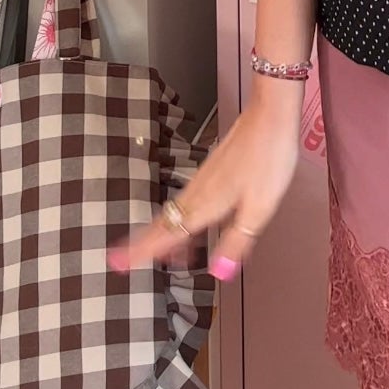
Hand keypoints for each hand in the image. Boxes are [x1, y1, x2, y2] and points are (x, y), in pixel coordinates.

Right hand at [107, 92, 301, 283]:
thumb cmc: (268, 159)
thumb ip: (238, 241)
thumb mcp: (260, 208)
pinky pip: (185, 201)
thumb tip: (220, 272)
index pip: (168, 234)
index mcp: (207, 205)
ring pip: (172, 212)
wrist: (269, 115)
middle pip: (162, 223)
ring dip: (159, 232)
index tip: (119, 263)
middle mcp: (198, 193)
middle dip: (142, 243)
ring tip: (153, 252)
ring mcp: (202, 180)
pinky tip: (186, 220)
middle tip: (121, 260)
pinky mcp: (210, 171)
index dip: (144, 250)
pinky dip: (177, 217)